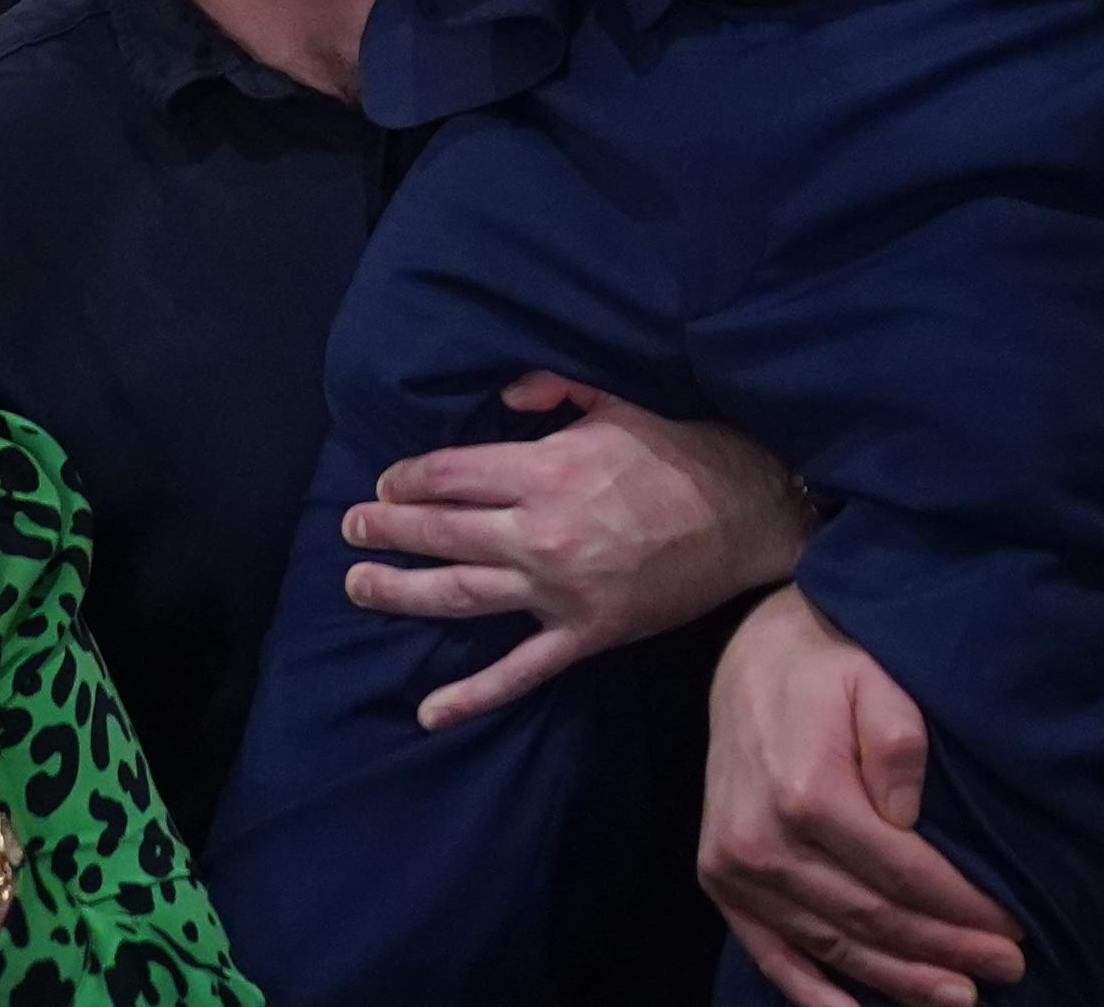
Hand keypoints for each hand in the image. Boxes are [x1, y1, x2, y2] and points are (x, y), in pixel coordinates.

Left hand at [344, 376, 817, 730]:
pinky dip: (472, 696)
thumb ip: (555, 390)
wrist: (751, 516)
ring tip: (357, 584)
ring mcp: (559, 592)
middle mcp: (541, 533)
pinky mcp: (584, 635)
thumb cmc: (683, 453)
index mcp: (546, 471)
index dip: (409, 478)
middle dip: (387, 527)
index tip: (387, 481)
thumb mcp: (618, 401)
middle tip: (352, 526)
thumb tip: (504, 396)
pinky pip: (519, 671)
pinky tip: (429, 712)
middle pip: (442, 532)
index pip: (451, 474)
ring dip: (401, 591)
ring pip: (460, 595)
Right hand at [700, 589, 1021, 1006]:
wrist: (750, 658)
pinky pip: (770, 952)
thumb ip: (898, 740)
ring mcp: (734, 867)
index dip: (961, 908)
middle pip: (871, 920)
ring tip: (958, 996)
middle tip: (1006, 967)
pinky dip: (812, 993)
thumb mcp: (874, 678)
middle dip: (944, 950)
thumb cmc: (827, 666)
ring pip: (832, 946)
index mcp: (806, 792)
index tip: (1012, 926)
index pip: (902, 875)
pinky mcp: (719, 879)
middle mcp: (762, 841)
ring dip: (898, 979)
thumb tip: (908, 817)